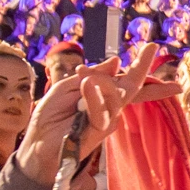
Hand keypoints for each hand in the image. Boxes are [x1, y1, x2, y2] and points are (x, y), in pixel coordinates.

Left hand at [17, 50, 160, 186]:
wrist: (37, 143)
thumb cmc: (51, 116)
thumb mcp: (67, 86)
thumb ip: (91, 74)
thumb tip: (116, 61)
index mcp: (101, 95)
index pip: (125, 79)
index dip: (139, 65)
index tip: (152, 47)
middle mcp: (109, 106)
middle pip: (132, 87)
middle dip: (141, 67)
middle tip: (151, 47)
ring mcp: (107, 119)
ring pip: (117, 95)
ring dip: (102, 82)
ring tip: (85, 78)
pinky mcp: (99, 130)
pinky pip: (101, 111)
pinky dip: (94, 97)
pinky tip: (86, 84)